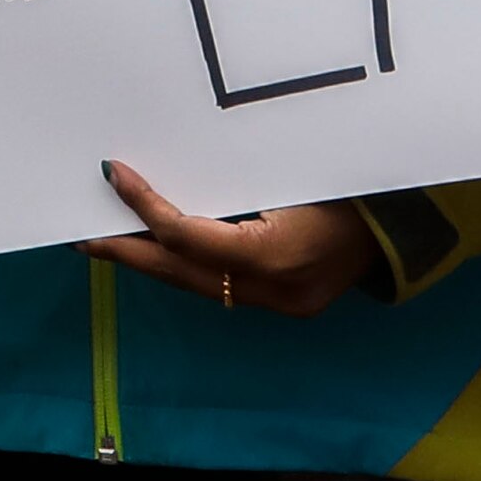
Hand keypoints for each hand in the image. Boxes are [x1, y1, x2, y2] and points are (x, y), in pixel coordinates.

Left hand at [86, 162, 380, 316]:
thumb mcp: (285, 172)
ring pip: (196, 286)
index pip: (185, 236)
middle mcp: (273, 288)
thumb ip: (226, 183)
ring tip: (106, 242)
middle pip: (179, 272)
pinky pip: (220, 289)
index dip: (143, 206)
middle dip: (126, 251)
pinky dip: (186, 268)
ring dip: (151, 262)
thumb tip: (156, 177)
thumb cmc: (342, 182)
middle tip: (80, 234)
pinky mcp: (283, 307)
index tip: (111, 173)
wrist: (400, 223)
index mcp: (274, 253)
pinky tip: (157, 253)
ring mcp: (279, 304)